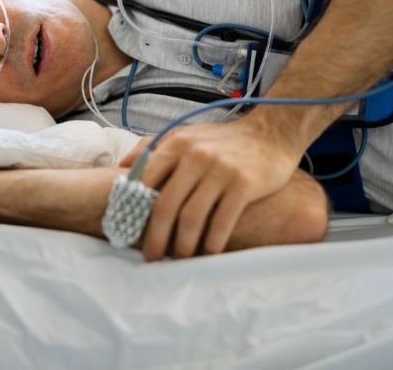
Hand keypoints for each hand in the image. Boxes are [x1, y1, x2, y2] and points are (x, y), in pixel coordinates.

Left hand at [120, 117, 302, 260]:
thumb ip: (152, 146)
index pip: (145, 180)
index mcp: (177, 143)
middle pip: (166, 205)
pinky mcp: (244, 184)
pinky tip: (207, 254)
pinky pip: (222, 222)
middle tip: (151, 257)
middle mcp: (196, 155)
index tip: (129, 230)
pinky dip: (212, 244)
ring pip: (192, 217)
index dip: (134, 209)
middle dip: (154, 237)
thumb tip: (122, 166)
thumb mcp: (185, 134)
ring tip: (179, 259)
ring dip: (182, 245)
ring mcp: (221, 169)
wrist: (270, 133)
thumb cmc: (222, 140)